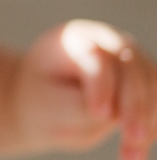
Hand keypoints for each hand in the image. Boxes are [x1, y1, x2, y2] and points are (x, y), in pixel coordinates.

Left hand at [14, 20, 156, 159]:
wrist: (47, 104)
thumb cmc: (42, 100)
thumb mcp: (48, 102)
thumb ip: (77, 106)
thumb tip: (114, 114)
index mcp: (75, 39)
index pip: (96, 57)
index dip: (101, 84)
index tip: (98, 113)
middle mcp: (108, 44)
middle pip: (132, 68)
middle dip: (135, 105)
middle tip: (133, 137)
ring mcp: (130, 62)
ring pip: (151, 86)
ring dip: (147, 122)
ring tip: (132, 155)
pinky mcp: (143, 84)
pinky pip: (155, 104)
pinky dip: (151, 129)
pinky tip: (136, 152)